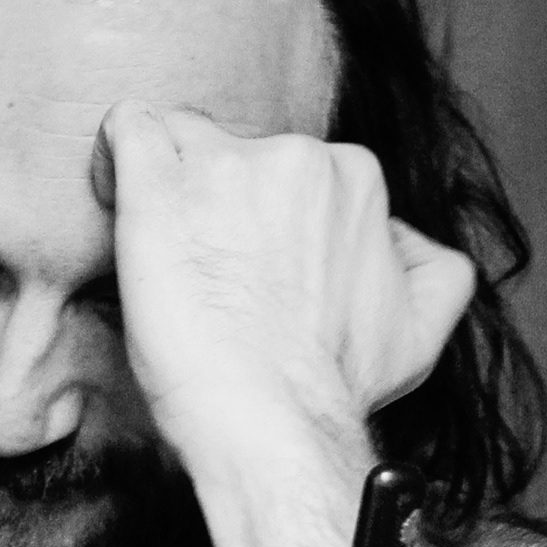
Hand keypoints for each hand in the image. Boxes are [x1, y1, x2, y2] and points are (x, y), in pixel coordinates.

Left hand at [100, 101, 477, 469]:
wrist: (269, 416)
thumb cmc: (332, 384)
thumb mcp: (421, 329)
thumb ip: (434, 269)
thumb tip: (404, 240)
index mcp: (354, 177)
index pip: (292, 168)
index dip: (262, 215)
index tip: (248, 263)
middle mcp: (296, 157)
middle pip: (237, 151)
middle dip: (219, 202)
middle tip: (206, 269)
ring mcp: (225, 167)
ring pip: (182, 141)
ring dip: (170, 186)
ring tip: (165, 251)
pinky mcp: (159, 188)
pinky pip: (127, 131)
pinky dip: (113, 158)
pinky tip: (118, 195)